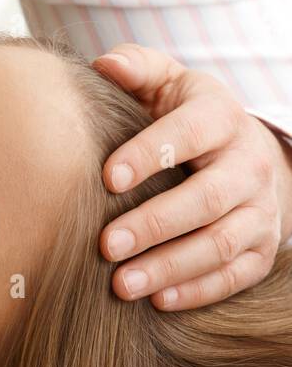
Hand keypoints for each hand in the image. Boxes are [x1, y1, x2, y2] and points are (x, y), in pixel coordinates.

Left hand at [91, 43, 291, 310]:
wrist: (244, 154)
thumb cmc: (184, 117)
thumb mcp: (168, 84)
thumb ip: (137, 69)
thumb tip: (106, 65)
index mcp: (220, 117)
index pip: (189, 133)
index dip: (150, 155)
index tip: (106, 178)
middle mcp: (248, 164)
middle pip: (206, 198)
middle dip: (154, 224)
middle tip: (105, 245)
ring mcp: (259, 210)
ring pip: (220, 244)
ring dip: (170, 267)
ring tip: (121, 285)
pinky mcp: (260, 250)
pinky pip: (234, 277)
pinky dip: (197, 291)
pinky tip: (157, 301)